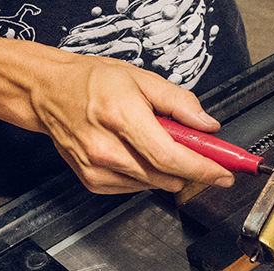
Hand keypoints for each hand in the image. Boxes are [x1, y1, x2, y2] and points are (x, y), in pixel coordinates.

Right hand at [27, 53, 233, 194]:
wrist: (48, 91)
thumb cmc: (92, 81)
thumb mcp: (143, 79)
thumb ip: (180, 103)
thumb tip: (208, 125)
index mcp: (121, 117)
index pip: (171, 156)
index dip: (203, 169)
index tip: (225, 173)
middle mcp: (106, 148)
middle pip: (166, 176)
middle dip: (191, 167)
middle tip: (196, 150)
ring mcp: (97, 168)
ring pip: (154, 184)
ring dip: (167, 170)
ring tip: (154, 141)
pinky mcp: (92, 181)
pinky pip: (136, 188)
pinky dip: (147, 174)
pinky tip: (136, 153)